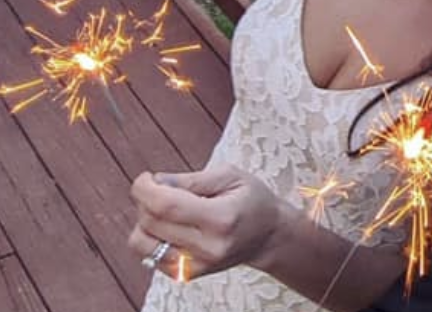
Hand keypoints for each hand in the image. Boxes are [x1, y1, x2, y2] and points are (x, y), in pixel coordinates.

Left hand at [129, 165, 291, 279]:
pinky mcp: (186, 275)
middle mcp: (207, 247)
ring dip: (143, 221)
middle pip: (151, 222)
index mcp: (221, 218)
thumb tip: (156, 181)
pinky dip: (150, 237)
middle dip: (145, 200)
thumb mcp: (232, 176)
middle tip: (160, 187)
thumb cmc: (252, 201)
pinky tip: (170, 226)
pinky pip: (149, 256)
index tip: (145, 178)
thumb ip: (193, 179)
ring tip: (163, 209)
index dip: (146, 189)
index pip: (166, 206)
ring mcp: (196, 265)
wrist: (268, 236)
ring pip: (142, 243)